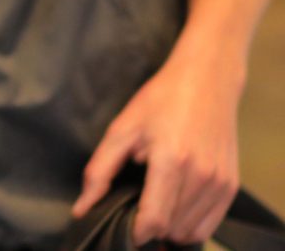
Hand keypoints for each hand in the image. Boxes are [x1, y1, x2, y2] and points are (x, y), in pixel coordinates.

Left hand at [71, 46, 242, 244]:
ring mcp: (220, 183)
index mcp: (171, 161)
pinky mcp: (231, 186)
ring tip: (154, 202)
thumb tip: (83, 208)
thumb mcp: (121, 129)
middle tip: (135, 207)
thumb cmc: (161, 101)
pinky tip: (174, 205)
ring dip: (169, 228)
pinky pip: (209, 225)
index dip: (135, 232)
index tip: (122, 226)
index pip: (155, 221)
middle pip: (171, 230)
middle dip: (149, 227)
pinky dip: (189, 225)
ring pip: (190, 232)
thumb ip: (100, 171)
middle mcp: (201, 176)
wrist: (207, 82)